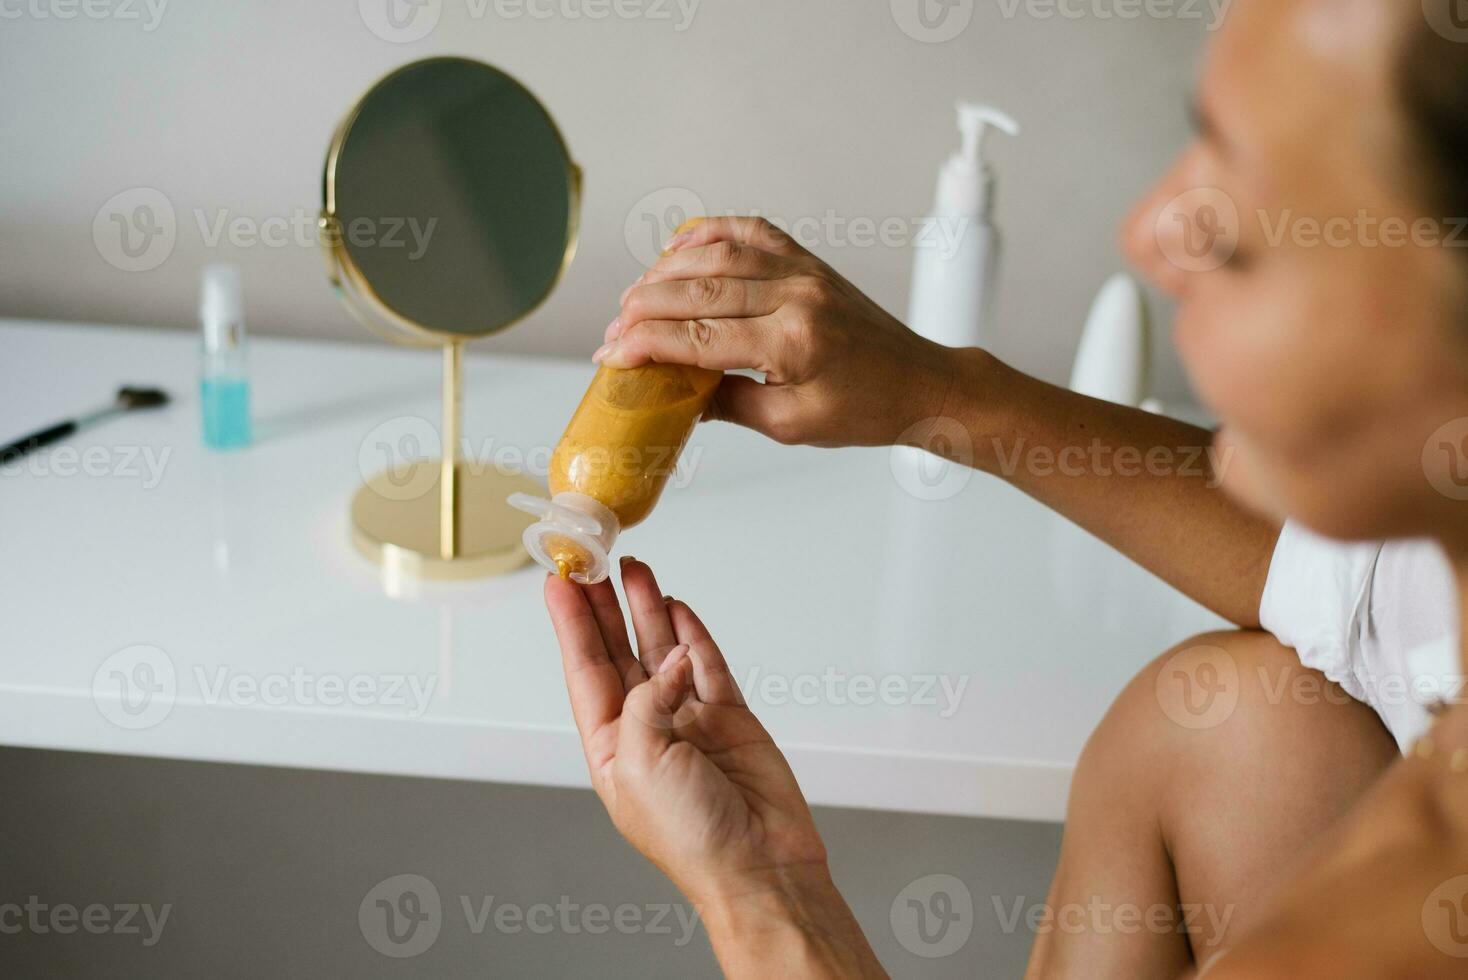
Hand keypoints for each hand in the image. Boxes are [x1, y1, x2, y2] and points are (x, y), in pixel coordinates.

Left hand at [543, 556, 828, 905]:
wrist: (761, 866)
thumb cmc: (693, 838)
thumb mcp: (643, 764)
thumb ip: (647, 701)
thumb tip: (670, 657)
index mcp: (612, 748)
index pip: (585, 671)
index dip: (571, 625)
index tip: (559, 582)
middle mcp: (647, 729)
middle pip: (618, 652)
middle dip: (604, 607)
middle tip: (592, 561)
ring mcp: (689, 720)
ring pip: (662, 650)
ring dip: (646, 610)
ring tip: (633, 568)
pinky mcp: (730, 717)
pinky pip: (707, 663)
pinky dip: (692, 633)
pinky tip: (676, 606)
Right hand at [594, 216, 957, 448]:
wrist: (919, 384)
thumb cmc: (864, 411)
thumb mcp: (791, 425)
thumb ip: (728, 403)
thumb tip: (671, 392)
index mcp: (793, 343)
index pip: (699, 338)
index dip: (645, 346)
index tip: (611, 356)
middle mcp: (797, 295)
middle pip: (698, 288)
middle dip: (643, 308)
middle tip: (612, 330)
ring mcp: (803, 270)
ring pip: (717, 252)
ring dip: (666, 270)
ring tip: (634, 297)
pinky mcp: (808, 259)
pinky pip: (750, 230)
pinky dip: (708, 232)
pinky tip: (677, 246)